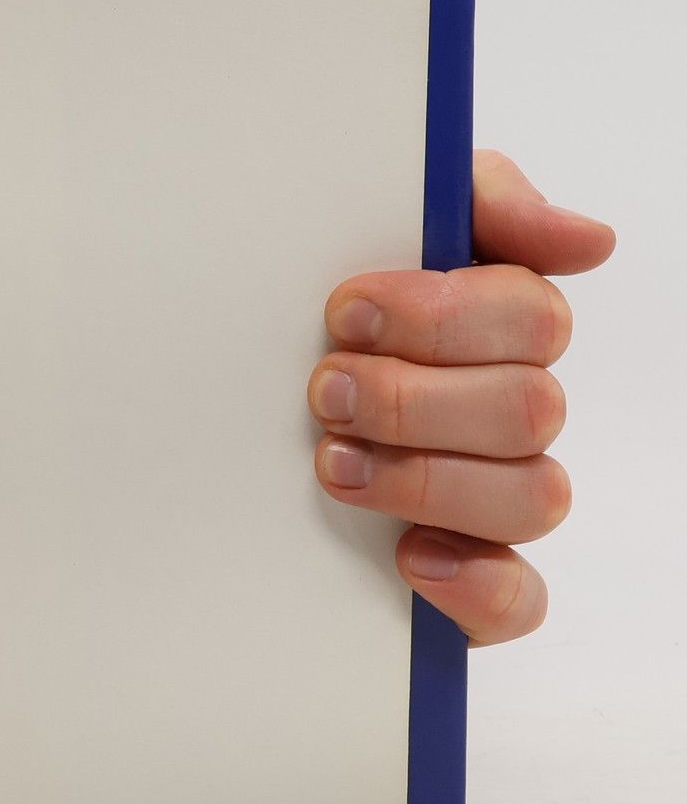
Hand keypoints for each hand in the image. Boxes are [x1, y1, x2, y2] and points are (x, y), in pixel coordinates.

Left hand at [309, 150, 614, 645]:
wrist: (216, 385)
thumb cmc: (311, 304)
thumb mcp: (374, 220)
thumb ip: (477, 203)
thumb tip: (587, 239)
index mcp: (496, 327)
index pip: (532, 318)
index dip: (440, 316)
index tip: (342, 310)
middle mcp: (506, 412)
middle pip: (527, 408)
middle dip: (413, 397)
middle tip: (323, 388)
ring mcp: (491, 497)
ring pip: (532, 497)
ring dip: (427, 477)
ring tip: (331, 462)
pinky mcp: (468, 577)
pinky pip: (519, 600)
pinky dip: (477, 584)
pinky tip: (410, 555)